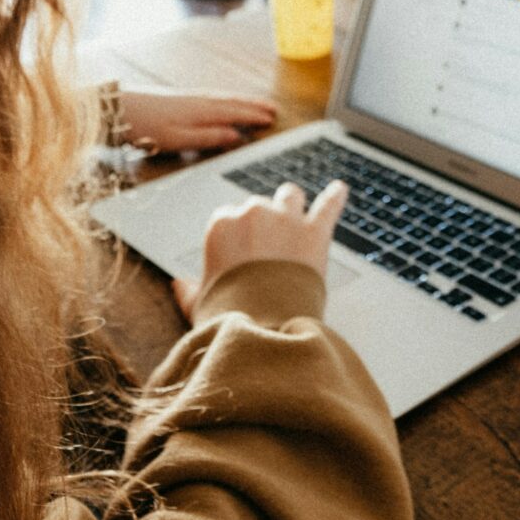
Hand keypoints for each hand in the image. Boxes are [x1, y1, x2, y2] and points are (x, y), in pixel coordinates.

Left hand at [119, 89, 277, 154]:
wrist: (117, 110)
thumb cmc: (146, 127)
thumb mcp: (179, 139)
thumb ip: (208, 137)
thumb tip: (236, 135)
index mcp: (202, 111)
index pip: (235, 112)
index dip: (254, 116)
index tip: (272, 119)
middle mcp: (199, 101)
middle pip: (232, 102)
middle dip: (253, 106)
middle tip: (273, 108)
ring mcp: (188, 99)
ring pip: (223, 99)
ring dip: (241, 102)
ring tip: (255, 105)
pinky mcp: (179, 100)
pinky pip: (212, 99)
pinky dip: (226, 101)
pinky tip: (223, 104)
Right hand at [172, 180, 345, 319]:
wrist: (265, 328)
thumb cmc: (230, 317)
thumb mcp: (201, 304)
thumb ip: (189, 291)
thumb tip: (178, 285)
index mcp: (221, 226)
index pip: (228, 216)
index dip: (237, 234)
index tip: (241, 251)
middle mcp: (253, 213)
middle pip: (259, 206)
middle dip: (263, 222)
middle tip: (267, 247)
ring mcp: (286, 219)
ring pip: (290, 196)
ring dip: (291, 205)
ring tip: (295, 214)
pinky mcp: (315, 231)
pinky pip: (328, 206)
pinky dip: (335, 198)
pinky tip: (340, 190)